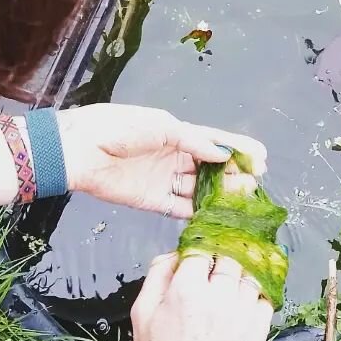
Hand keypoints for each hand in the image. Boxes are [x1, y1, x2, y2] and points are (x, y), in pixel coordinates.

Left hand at [57, 104, 266, 216]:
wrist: (80, 149)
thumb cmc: (117, 127)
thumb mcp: (161, 126)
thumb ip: (193, 140)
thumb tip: (222, 152)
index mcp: (177, 133)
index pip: (214, 141)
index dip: (237, 148)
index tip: (261, 157)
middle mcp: (174, 157)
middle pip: (211, 168)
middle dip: (233, 174)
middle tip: (253, 182)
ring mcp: (164, 180)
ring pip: (199, 189)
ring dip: (219, 194)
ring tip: (241, 199)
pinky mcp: (153, 201)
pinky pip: (180, 208)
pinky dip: (197, 212)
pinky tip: (215, 215)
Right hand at [130, 252, 273, 340]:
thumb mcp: (141, 313)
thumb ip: (157, 275)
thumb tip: (176, 253)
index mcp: (185, 289)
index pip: (200, 248)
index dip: (198, 251)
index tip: (196, 258)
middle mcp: (217, 297)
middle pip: (229, 258)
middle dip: (220, 260)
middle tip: (212, 272)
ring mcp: (241, 315)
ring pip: (250, 275)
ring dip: (240, 276)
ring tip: (228, 287)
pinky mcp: (257, 333)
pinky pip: (265, 301)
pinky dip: (256, 297)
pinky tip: (243, 304)